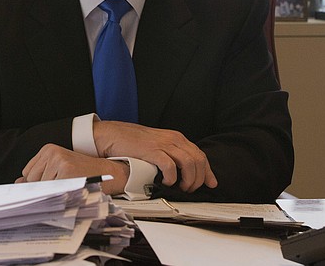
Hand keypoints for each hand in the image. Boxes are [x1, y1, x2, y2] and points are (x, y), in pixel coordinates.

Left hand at [16, 144, 129, 194]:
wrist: (107, 172)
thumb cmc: (82, 173)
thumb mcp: (59, 170)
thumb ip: (39, 175)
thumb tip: (18, 184)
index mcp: (48, 150)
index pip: (27, 173)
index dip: (34, 185)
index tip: (42, 191)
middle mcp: (51, 152)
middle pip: (31, 180)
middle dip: (42, 190)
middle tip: (59, 191)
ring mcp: (58, 160)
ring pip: (41, 186)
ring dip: (51, 193)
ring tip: (67, 189)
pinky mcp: (66, 170)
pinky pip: (52, 190)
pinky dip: (58, 195)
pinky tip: (69, 192)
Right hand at [93, 121, 216, 192]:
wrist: (113, 135)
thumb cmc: (133, 142)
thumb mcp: (157, 144)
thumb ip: (171, 153)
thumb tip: (183, 170)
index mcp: (176, 138)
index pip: (200, 155)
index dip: (208, 171)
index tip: (211, 184)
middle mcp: (173, 139)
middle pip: (198, 160)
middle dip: (199, 179)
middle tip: (190, 189)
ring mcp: (163, 144)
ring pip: (189, 164)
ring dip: (188, 180)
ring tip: (180, 187)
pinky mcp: (153, 151)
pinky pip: (170, 167)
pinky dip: (172, 178)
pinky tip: (166, 182)